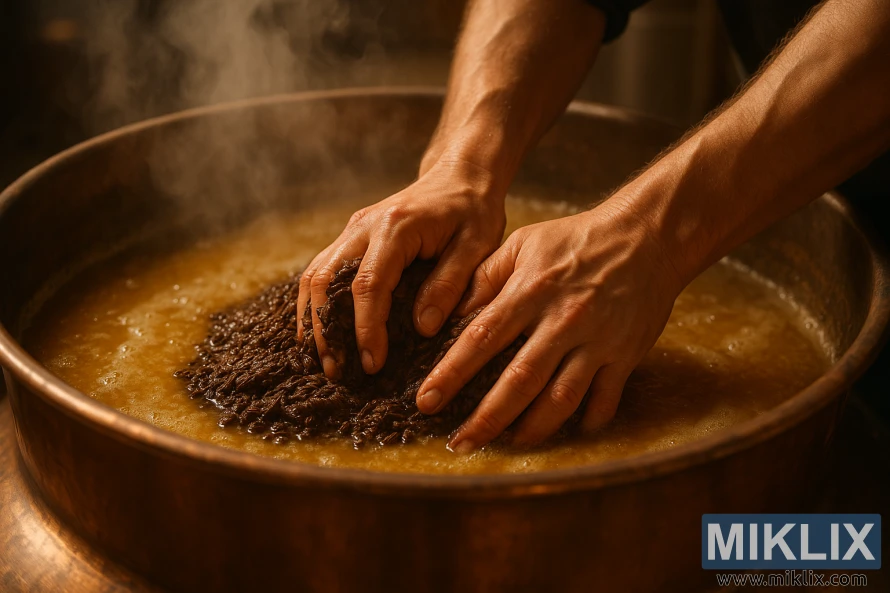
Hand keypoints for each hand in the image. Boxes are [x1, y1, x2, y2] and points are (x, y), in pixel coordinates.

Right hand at [297, 158, 505, 378]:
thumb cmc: (473, 210)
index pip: (369, 284)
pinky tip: (322, 333)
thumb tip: (423, 328)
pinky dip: (315, 304)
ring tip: (325, 361)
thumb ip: (450, 283)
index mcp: (395, 227)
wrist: (459, 176)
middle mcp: (364, 226)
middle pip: (325, 280)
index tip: (372, 363)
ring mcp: (352, 230)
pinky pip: (321, 272)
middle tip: (337, 371)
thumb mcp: (477, 245)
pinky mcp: (351, 238)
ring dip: (314, 320)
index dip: (366, 328)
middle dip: (326, 330)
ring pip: (314, 276)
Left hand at [415, 199, 684, 450]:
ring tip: (508, 444)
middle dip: (486, 418)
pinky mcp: (626, 355)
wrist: (648, 236)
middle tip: (459, 444)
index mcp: (530, 291)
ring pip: (561, 399)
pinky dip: (587, 422)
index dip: (451, 373)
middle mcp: (562, 320)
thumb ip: (484, 277)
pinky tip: (568, 434)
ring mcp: (597, 341)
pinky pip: (605, 400)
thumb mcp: (523, 244)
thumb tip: (448, 312)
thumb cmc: (576, 239)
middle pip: (519, 380)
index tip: (427, 401)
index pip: (481, 338)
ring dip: (532, 428)